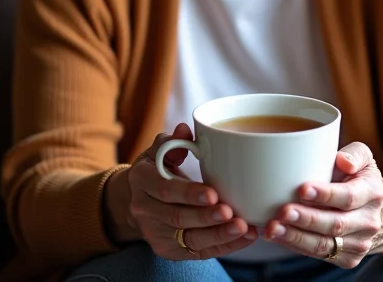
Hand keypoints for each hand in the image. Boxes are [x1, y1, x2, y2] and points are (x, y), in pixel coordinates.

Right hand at [120, 123, 256, 258]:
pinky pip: (198, 252)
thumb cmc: (156, 168)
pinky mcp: (168, 250)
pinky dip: (223, 246)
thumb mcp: (159, 151)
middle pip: (178, 217)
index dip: (189, 193)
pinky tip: (243, 237)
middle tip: (231, 212)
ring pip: (190, 238)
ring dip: (219, 235)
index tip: (213, 193)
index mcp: (142, 180)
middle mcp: (144, 210)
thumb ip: (173, 142)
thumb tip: (185, 129)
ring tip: (243, 228)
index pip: (165, 189)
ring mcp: (155, 233)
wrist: (139, 199)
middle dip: (206, 218)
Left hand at [263, 142, 382, 268]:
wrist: (381, 214)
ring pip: (325, 244)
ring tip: (273, 228)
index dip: (325, 194)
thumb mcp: (364, 158)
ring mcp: (359, 244)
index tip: (302, 189)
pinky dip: (296, 246)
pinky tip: (279, 236)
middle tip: (282, 211)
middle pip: (335, 224)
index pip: (348, 196)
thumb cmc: (361, 178)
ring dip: (296, 237)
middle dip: (306, 219)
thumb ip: (355, 153)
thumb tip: (342, 161)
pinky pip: (319, 255)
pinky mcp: (348, 259)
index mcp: (372, 193)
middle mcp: (368, 222)